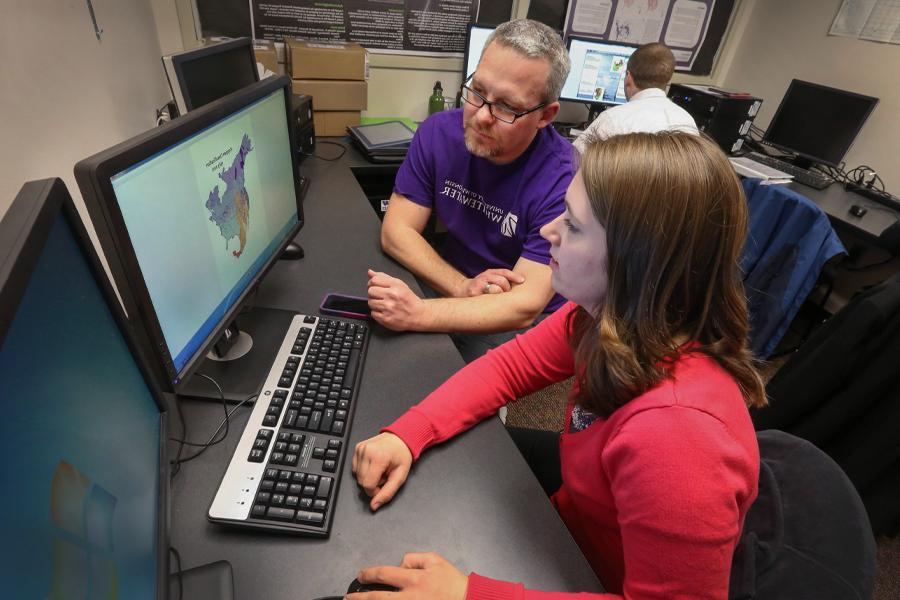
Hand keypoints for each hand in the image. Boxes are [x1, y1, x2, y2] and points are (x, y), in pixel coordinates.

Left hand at [347, 552, 467, 599]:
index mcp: (414, 579)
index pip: (384, 574)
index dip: (369, 574)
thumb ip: (414, 558)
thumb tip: (400, 564)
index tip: (361, 575)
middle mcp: (410, 596)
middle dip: (360, 598)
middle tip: (349, 598)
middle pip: (378, 598)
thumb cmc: (453, 583)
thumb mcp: (435, 560)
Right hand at [352, 432, 412, 510]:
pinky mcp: (357, 448)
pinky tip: (374, 464)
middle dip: (373, 483)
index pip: (368, 485)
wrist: (400, 439)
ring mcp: (361, 448)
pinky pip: (355, 468)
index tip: (384, 483)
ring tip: (380, 468)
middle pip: (361, 482)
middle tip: (384, 474)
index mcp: (379, 457)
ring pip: (357, 476)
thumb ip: (388, 493)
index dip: (376, 490)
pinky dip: (364, 469)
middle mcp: (367, 451)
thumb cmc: (402, 455)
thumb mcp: (400, 477)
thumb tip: (374, 505)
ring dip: (368, 476)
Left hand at [367, 269, 426, 330]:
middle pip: (370, 291)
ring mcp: (388, 308)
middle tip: (381, 296)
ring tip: (384, 305)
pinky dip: (377, 313)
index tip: (374, 286)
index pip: (374, 280)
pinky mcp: (385, 318)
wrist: (418, 315)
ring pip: (370, 302)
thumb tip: (370, 272)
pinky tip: (385, 312)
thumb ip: (384, 277)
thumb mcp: (399, 284)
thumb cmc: (409, 299)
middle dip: (374, 294)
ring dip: (375, 304)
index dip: (371, 283)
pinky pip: (373, 313)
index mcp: (396, 285)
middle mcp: (392, 295)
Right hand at [457, 268, 524, 297]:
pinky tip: (493, 302)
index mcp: (489, 272)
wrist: (462, 291)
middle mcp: (484, 276)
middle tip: (505, 294)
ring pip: (496, 289)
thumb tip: (521, 282)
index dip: (514, 276)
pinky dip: (494, 300)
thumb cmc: (481, 286)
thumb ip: (502, 278)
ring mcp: (478, 285)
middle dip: (507, 288)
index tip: (522, 280)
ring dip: (501, 295)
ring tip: (498, 299)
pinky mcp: (474, 293)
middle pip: (502, 281)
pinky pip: (489, 298)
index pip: (504, 272)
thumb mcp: (490, 278)